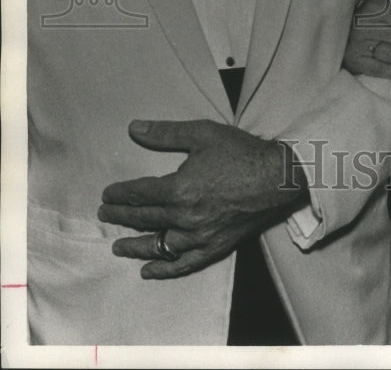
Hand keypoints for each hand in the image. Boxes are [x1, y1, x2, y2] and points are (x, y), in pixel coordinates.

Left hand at [98, 119, 306, 278]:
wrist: (277, 177)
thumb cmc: (241, 152)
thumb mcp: (203, 134)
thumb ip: (166, 133)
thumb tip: (134, 128)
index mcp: (179, 188)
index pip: (139, 194)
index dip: (121, 194)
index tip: (108, 194)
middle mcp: (184, 216)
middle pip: (144, 218)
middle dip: (121, 216)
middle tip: (106, 214)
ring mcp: (199, 235)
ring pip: (158, 244)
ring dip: (134, 245)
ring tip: (118, 246)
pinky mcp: (213, 247)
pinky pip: (183, 263)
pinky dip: (164, 268)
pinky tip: (148, 269)